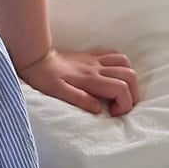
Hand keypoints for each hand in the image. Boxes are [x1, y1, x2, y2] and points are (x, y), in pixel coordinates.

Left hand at [16, 47, 138, 116]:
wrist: (35, 57)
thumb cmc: (44, 78)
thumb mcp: (58, 93)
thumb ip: (80, 100)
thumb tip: (99, 109)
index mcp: (90, 80)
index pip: (121, 89)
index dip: (125, 104)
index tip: (113, 113)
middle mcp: (96, 68)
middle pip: (129, 75)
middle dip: (133, 93)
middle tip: (121, 105)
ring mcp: (95, 59)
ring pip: (125, 62)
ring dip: (129, 78)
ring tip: (120, 91)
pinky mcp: (91, 54)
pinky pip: (114, 53)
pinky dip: (121, 64)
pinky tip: (113, 74)